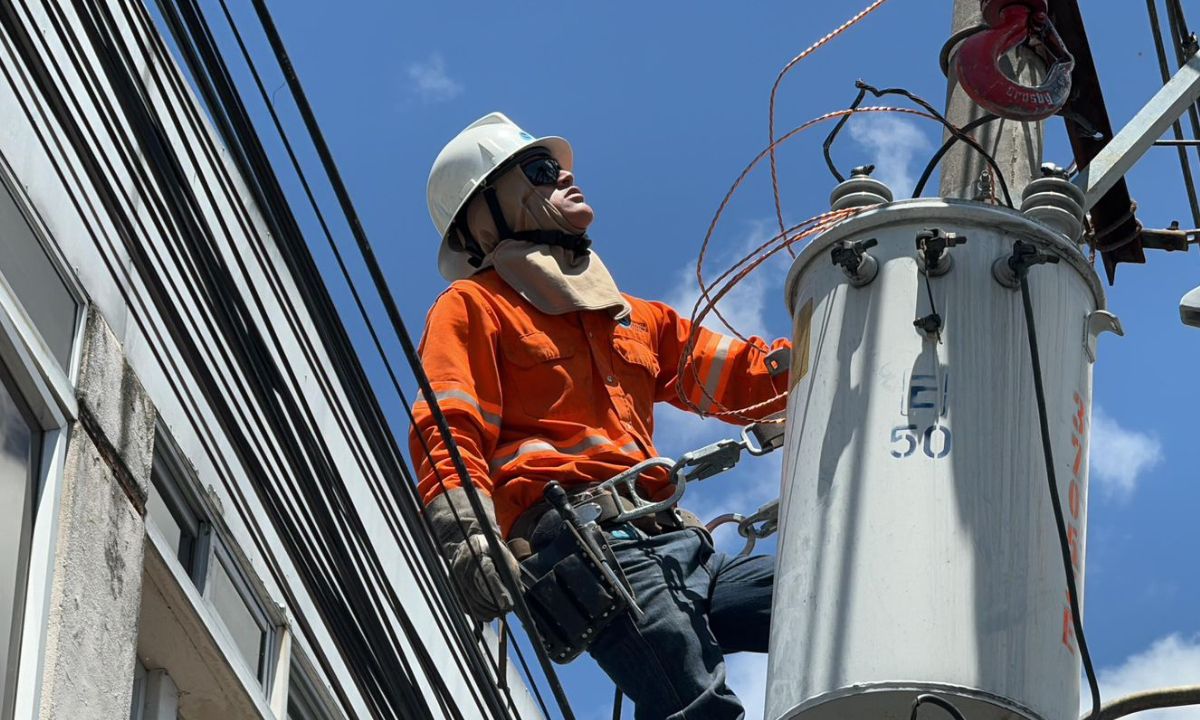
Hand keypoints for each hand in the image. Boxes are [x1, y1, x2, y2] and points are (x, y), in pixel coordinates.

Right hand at [427, 488, 517, 621]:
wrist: (472, 541)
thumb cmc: (492, 549)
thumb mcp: (505, 555)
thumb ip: (512, 573)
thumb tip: (518, 593)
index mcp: (480, 552)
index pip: (488, 575)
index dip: (498, 591)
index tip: (508, 605)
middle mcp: (464, 562)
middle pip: (478, 589)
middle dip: (493, 604)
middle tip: (506, 611)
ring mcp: (455, 573)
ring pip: (470, 598)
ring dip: (485, 610)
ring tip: (498, 614)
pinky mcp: (452, 582)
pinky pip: (463, 601)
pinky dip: (475, 611)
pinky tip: (487, 615)